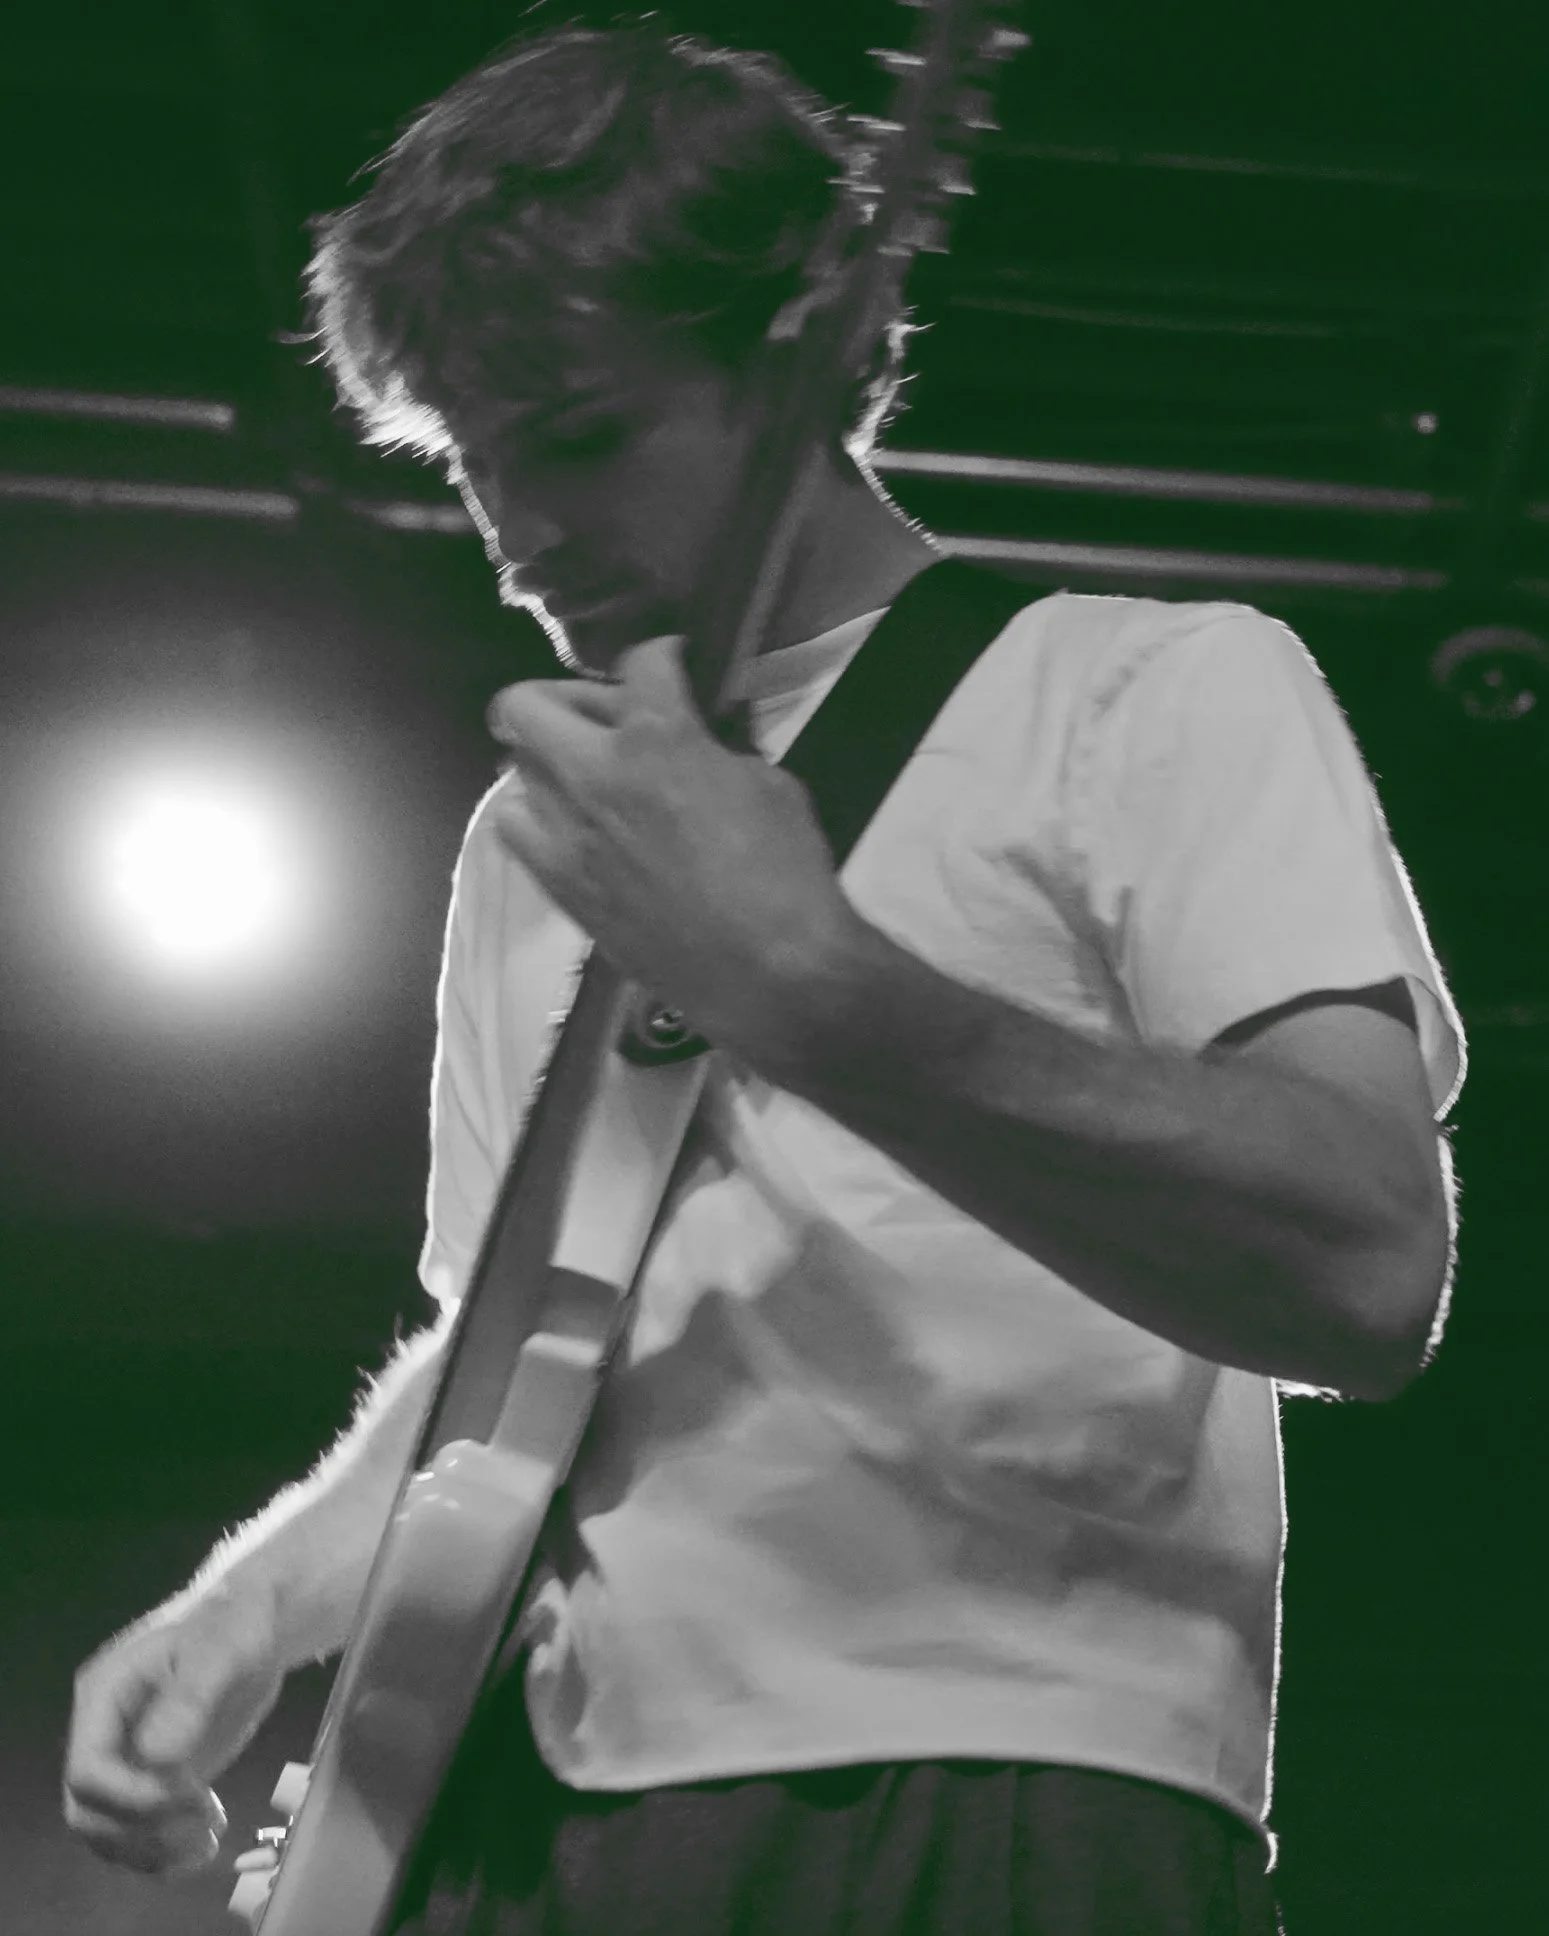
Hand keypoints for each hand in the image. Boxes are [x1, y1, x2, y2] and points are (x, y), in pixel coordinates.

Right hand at [63, 1577, 285, 1876]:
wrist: (256, 1627)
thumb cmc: (235, 1625)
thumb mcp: (221, 1649)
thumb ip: (190, 1696)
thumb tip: (157, 1756)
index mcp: (104, 1696)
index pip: (87, 1770)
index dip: (129, 1796)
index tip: (187, 1791)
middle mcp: (105, 1734)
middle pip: (90, 1811)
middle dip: (142, 1828)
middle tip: (202, 1821)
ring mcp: (127, 1761)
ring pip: (110, 1832)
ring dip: (153, 1849)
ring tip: (209, 1839)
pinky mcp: (152, 1780)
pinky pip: (139, 1832)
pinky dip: (166, 1852)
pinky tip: (207, 1845)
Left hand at [487, 636, 862, 1067]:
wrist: (770, 970)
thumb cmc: (787, 873)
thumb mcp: (769, 784)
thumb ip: (719, 751)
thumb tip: (702, 744)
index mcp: (658, 737)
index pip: (639, 661)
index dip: (662, 656)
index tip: (672, 669)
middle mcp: (595, 774)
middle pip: (525, 703)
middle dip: (563, 698)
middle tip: (601, 719)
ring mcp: (568, 833)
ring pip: (513, 767)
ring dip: (547, 761)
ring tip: (586, 779)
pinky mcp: (560, 886)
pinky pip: (515, 832)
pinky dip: (536, 818)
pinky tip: (572, 829)